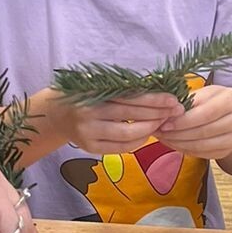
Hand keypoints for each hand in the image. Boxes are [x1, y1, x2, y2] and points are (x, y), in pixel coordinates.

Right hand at [50, 89, 180, 156]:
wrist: (55, 113)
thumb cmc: (83, 94)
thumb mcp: (98, 84)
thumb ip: (122, 88)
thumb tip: (159, 94)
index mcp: (92, 93)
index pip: (130, 96)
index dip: (154, 99)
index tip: (173, 100)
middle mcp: (89, 113)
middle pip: (131, 115)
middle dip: (157, 114)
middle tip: (176, 112)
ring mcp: (88, 133)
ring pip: (127, 134)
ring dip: (150, 129)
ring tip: (163, 123)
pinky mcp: (89, 147)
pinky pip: (120, 148)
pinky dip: (138, 142)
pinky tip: (147, 134)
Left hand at [155, 83, 231, 163]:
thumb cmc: (215, 99)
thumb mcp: (205, 93)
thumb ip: (188, 101)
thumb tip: (167, 115)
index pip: (206, 113)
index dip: (183, 120)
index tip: (165, 123)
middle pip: (204, 131)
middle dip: (178, 133)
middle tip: (160, 132)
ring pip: (203, 145)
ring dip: (179, 143)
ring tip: (164, 138)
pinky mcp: (228, 151)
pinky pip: (203, 154)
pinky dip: (186, 150)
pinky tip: (174, 144)